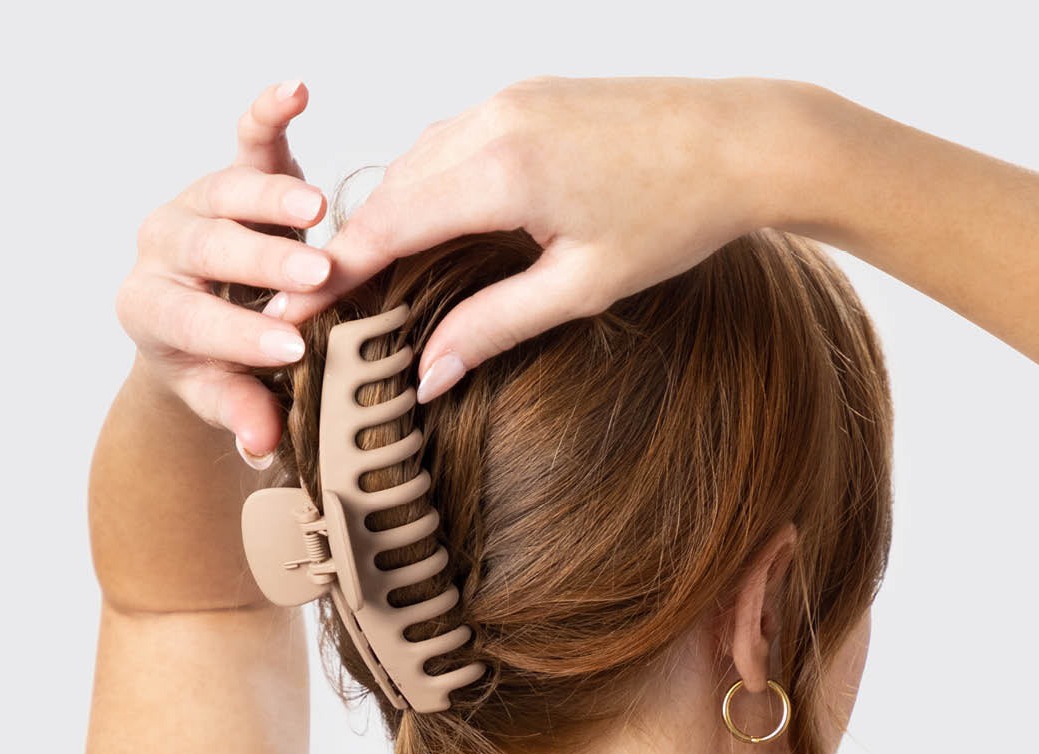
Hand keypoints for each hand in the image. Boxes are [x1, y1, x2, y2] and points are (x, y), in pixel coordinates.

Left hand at [113, 80, 330, 460]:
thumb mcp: (220, 397)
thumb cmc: (211, 365)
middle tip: (317, 272)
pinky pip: (245, 139)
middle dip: (265, 260)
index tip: (291, 350)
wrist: (202, 324)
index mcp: (150, 308)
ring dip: (275, 198)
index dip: (239, 337)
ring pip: (228, 192)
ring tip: (319, 210)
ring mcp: (197, 204)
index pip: (192, 321)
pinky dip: (268, 113)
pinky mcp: (232, 174)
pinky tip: (296, 93)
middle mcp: (164, 249)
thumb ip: (239, 414)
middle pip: (209, 247)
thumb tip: (261, 443)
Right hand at [290, 75, 810, 403]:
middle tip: (324, 302)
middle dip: (351, 246)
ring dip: (389, 213)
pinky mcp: (528, 95)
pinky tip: (432, 221)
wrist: (744, 142)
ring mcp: (509, 99)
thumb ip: (493, 327)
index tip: (294, 306)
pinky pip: (451, 139)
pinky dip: (427, 183)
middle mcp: (492, 122)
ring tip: (370, 273)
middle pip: (389, 190)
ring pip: (416, 160)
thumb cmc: (677, 214)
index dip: (333, 272)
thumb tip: (429, 373)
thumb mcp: (581, 288)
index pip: (385, 225)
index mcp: (502, 172)